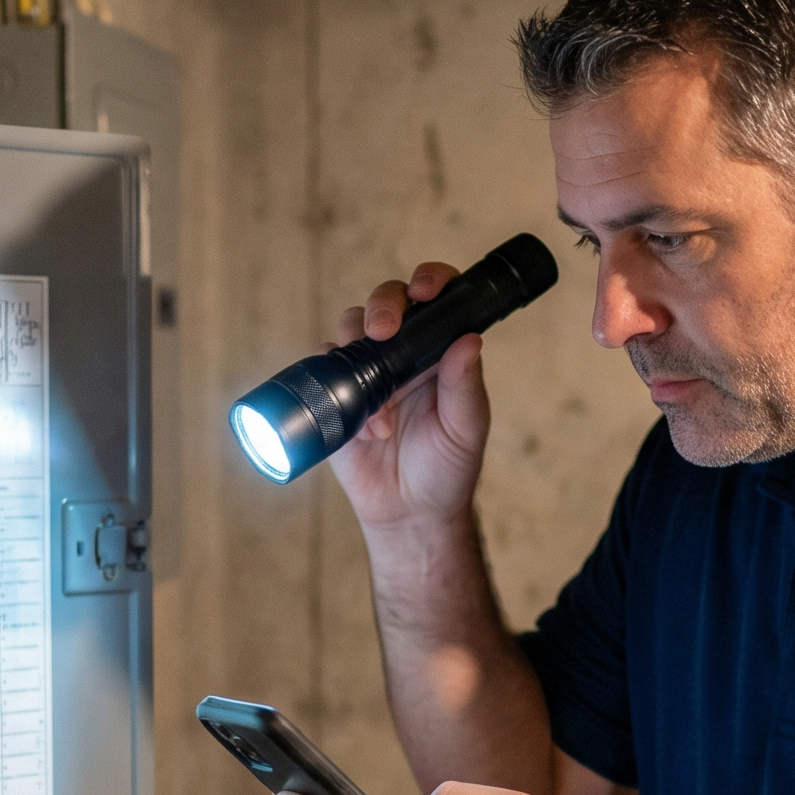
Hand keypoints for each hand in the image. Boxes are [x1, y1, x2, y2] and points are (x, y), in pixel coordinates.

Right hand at [325, 263, 490, 535]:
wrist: (409, 513)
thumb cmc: (447, 470)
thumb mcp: (466, 430)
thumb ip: (465, 386)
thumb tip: (470, 339)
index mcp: (441, 351)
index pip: (436, 298)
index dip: (430, 280)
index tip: (425, 291)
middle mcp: (405, 352)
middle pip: (387, 300)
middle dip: (382, 306)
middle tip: (383, 332)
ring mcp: (369, 369)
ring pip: (351, 326)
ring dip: (358, 351)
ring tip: (383, 412)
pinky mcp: (338, 393)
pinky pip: (324, 365)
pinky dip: (335, 381)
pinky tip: (364, 426)